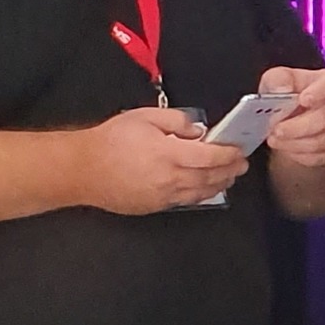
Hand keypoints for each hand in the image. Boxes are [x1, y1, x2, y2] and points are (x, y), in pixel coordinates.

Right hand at [76, 106, 248, 215]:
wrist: (83, 169)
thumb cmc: (111, 140)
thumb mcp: (144, 117)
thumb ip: (176, 120)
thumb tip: (198, 131)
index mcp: (169, 154)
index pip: (211, 157)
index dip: (229, 154)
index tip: (239, 150)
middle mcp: (170, 178)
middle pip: (211, 177)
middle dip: (231, 171)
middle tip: (241, 164)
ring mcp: (163, 196)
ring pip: (201, 193)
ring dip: (220, 184)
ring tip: (229, 176)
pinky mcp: (155, 206)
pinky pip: (186, 201)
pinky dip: (201, 195)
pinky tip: (205, 188)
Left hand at [255, 64, 324, 170]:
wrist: (293, 116)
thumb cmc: (287, 93)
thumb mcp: (276, 80)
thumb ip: (278, 80)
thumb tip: (281, 89)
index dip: (318, 92)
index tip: (303, 100)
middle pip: (324, 118)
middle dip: (296, 127)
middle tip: (276, 130)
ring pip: (321, 141)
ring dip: (294, 143)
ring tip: (275, 139)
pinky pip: (319, 156)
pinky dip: (298, 154)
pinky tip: (286, 147)